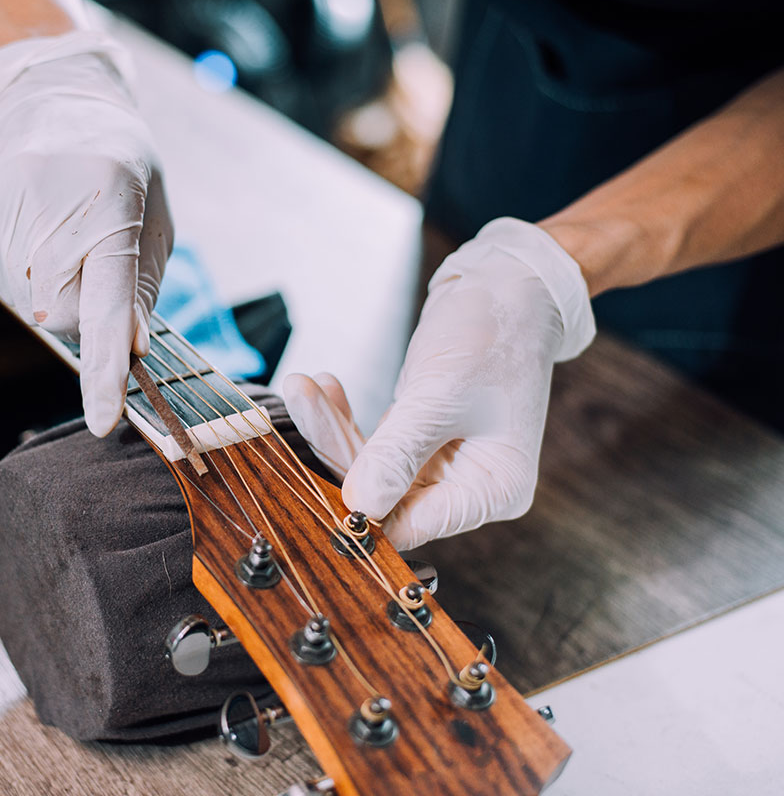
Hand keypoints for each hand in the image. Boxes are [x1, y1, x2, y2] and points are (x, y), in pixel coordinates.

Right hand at [0, 31, 172, 435]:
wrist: (54, 95)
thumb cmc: (121, 166)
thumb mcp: (154, 218)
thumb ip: (140, 290)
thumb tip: (126, 352)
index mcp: (110, 206)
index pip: (105, 306)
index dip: (105, 369)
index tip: (103, 421)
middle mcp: (47, 207)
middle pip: (62, 314)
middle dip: (83, 306)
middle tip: (92, 252)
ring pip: (28, 301)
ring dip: (50, 284)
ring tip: (60, 226)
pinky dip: (21, 266)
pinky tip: (32, 221)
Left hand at [283, 218, 594, 549]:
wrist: (508, 284)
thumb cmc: (494, 333)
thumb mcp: (440, 396)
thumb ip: (397, 453)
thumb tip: (359, 507)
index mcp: (492, 490)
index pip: (412, 524)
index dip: (360, 513)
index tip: (311, 488)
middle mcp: (466, 486)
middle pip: (381, 492)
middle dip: (334, 448)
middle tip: (299, 399)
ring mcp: (439, 463)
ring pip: (367, 465)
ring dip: (330, 426)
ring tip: (301, 385)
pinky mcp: (417, 439)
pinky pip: (370, 441)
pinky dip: (344, 416)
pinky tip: (322, 387)